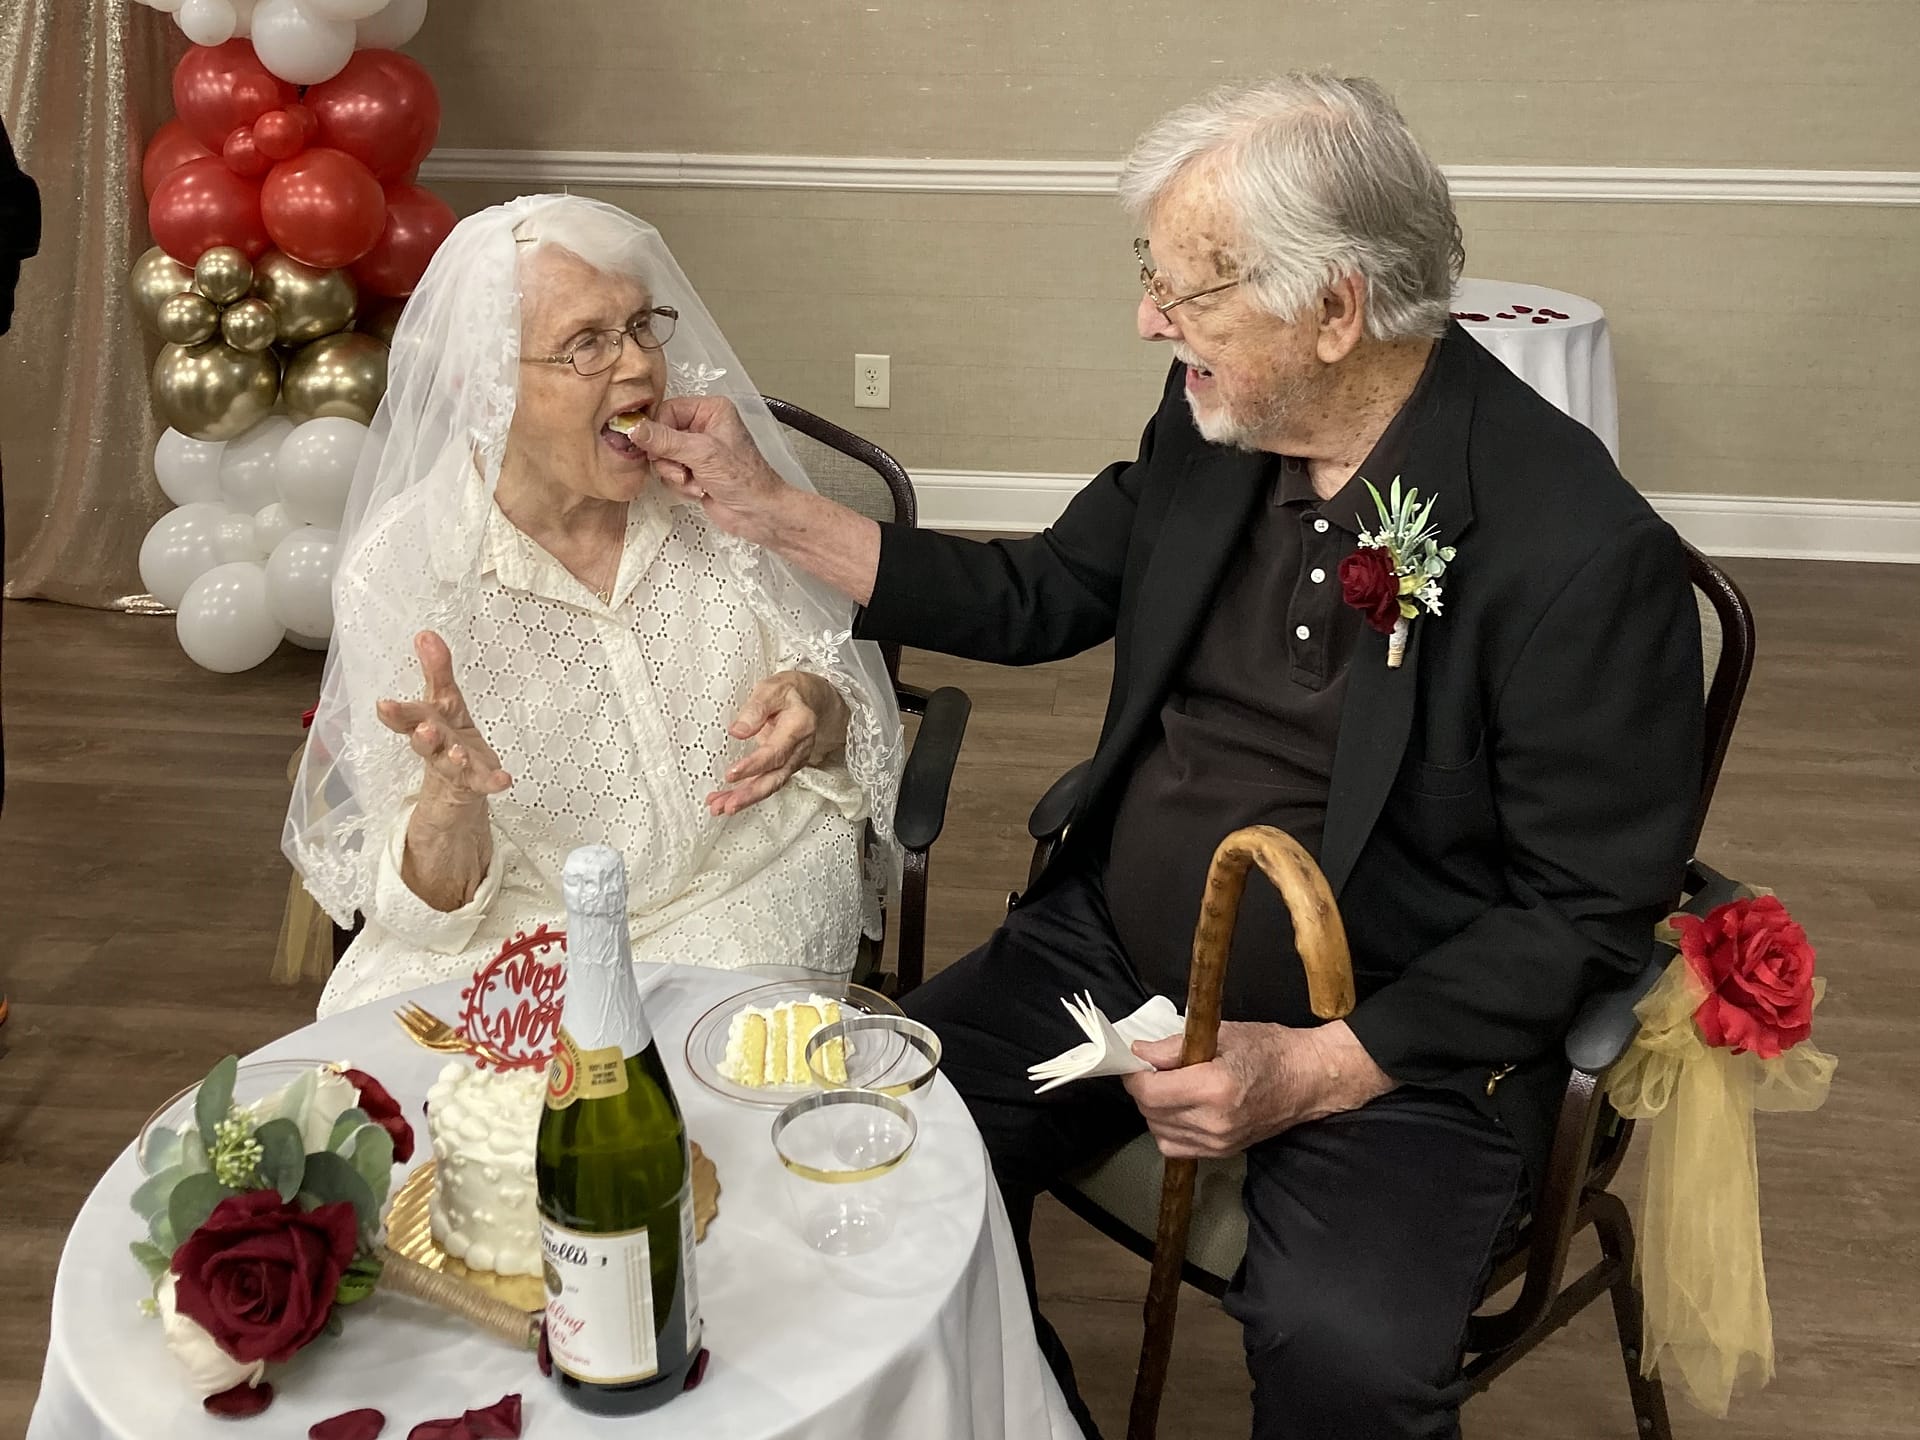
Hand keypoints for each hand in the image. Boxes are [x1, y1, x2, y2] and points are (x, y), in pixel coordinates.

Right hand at [376, 631, 511, 809]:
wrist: (455, 786)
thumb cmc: (448, 736)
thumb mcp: (444, 701)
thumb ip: (437, 671)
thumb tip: (425, 634)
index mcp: (427, 724)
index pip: (411, 716)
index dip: (398, 712)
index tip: (383, 704)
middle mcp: (437, 747)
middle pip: (427, 741)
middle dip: (424, 736)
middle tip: (425, 729)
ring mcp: (456, 768)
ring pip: (451, 763)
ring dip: (454, 758)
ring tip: (459, 754)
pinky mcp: (476, 783)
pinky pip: (484, 782)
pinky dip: (493, 780)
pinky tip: (504, 779)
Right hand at [626, 396, 790, 542]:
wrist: (758, 513)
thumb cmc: (745, 479)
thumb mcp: (701, 454)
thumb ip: (665, 440)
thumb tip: (635, 428)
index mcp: (710, 410)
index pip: (667, 410)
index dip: (658, 431)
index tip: (656, 448)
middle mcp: (703, 426)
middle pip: (661, 435)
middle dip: (669, 458)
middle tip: (683, 469)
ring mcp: (697, 450)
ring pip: (663, 457)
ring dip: (675, 475)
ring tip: (697, 481)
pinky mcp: (694, 470)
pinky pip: (670, 474)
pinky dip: (681, 485)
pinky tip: (700, 489)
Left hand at [707, 670, 849, 816]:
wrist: (808, 699)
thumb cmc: (787, 693)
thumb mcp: (771, 689)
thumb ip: (756, 709)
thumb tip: (737, 731)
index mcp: (799, 727)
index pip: (776, 752)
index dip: (754, 766)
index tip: (731, 774)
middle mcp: (799, 749)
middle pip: (775, 778)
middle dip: (750, 794)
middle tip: (728, 805)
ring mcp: (793, 761)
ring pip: (770, 785)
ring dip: (745, 799)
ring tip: (719, 808)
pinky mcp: (783, 767)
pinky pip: (766, 783)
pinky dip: (745, 794)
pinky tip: (725, 800)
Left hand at [1122, 1020, 1395, 1159]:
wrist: (1308, 1079)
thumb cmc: (1270, 1049)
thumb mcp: (1222, 1034)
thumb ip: (1174, 1046)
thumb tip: (1139, 1053)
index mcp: (1214, 1088)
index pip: (1150, 1092)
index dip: (1134, 1076)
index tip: (1136, 1062)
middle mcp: (1214, 1122)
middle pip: (1151, 1113)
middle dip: (1143, 1090)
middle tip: (1153, 1069)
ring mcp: (1220, 1143)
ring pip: (1160, 1133)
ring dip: (1155, 1111)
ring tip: (1169, 1088)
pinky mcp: (1224, 1152)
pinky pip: (1177, 1147)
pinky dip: (1169, 1129)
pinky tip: (1180, 1108)